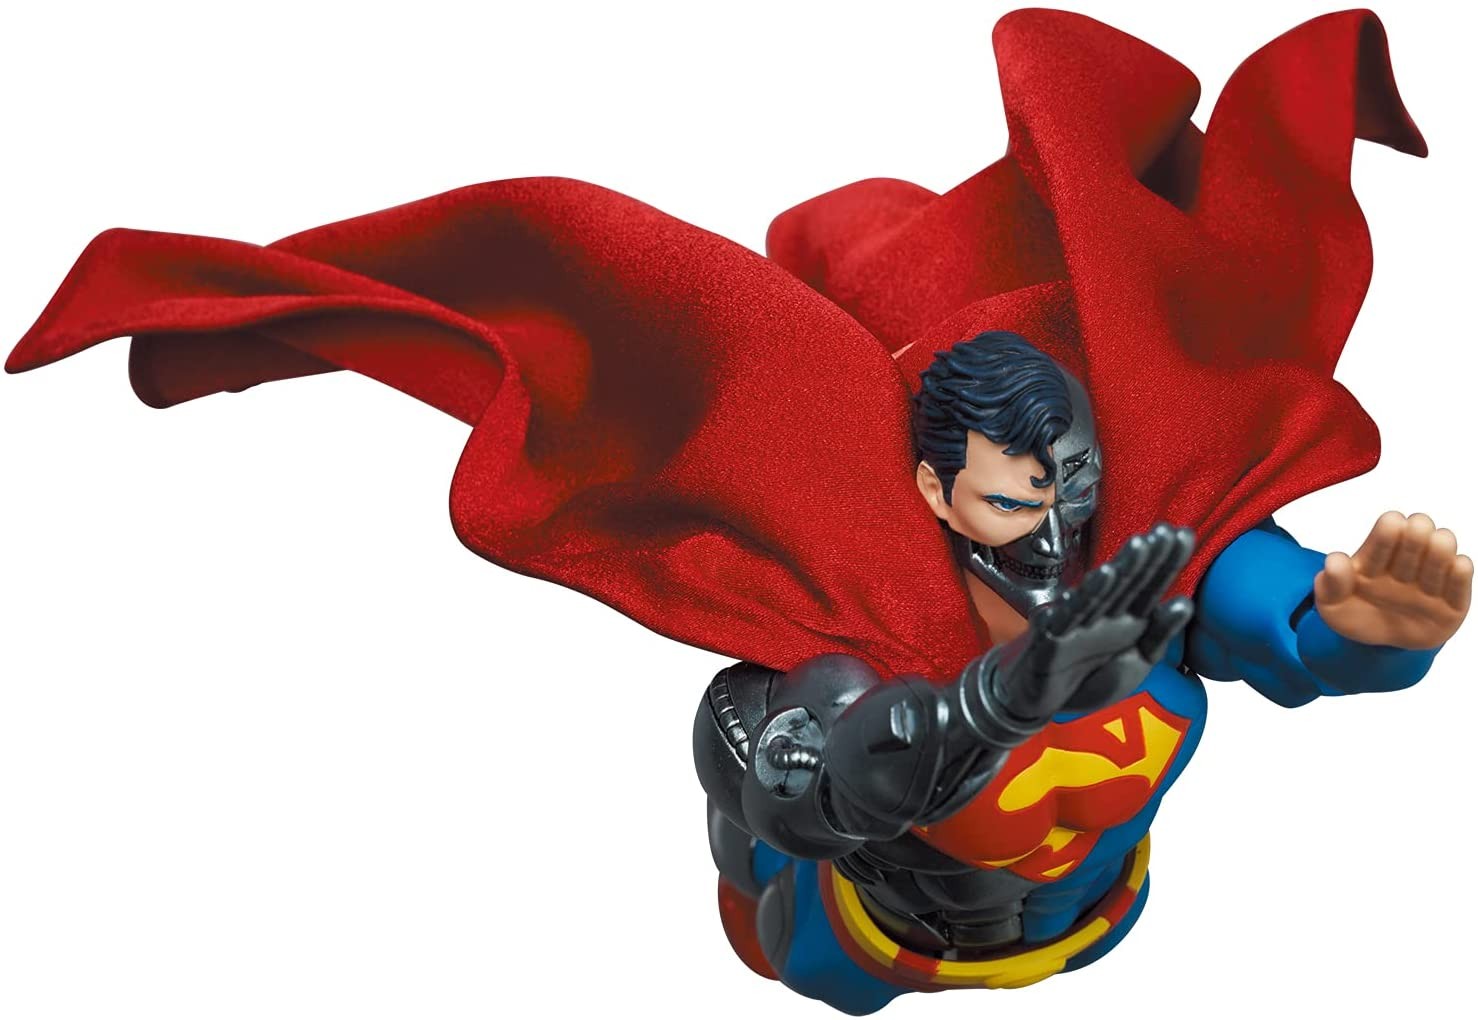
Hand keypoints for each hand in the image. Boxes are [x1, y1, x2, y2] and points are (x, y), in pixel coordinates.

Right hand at [995, 523, 1195, 720]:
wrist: (1043, 700)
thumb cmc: (1089, 679)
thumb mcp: (1137, 663)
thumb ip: (1159, 635)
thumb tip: (1184, 603)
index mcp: (1128, 618)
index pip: (1150, 585)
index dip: (1166, 562)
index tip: (1182, 536)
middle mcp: (1103, 614)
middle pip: (1124, 584)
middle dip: (1141, 559)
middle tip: (1159, 535)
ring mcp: (1076, 624)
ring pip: (1094, 597)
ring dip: (1109, 579)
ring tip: (1128, 557)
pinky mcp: (1048, 640)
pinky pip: (1061, 622)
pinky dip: (1072, 608)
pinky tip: (1083, 591)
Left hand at [1316, 511, 1471, 649]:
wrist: (1374, 649)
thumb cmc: (1353, 615)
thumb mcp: (1331, 605)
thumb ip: (1330, 584)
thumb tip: (1335, 560)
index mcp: (1375, 558)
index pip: (1387, 532)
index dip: (1390, 527)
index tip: (1392, 523)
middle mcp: (1405, 563)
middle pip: (1418, 536)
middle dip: (1417, 533)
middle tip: (1416, 531)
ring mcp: (1429, 583)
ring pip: (1442, 553)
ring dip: (1440, 548)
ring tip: (1438, 545)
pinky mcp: (1451, 604)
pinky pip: (1461, 584)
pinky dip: (1460, 573)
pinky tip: (1457, 565)